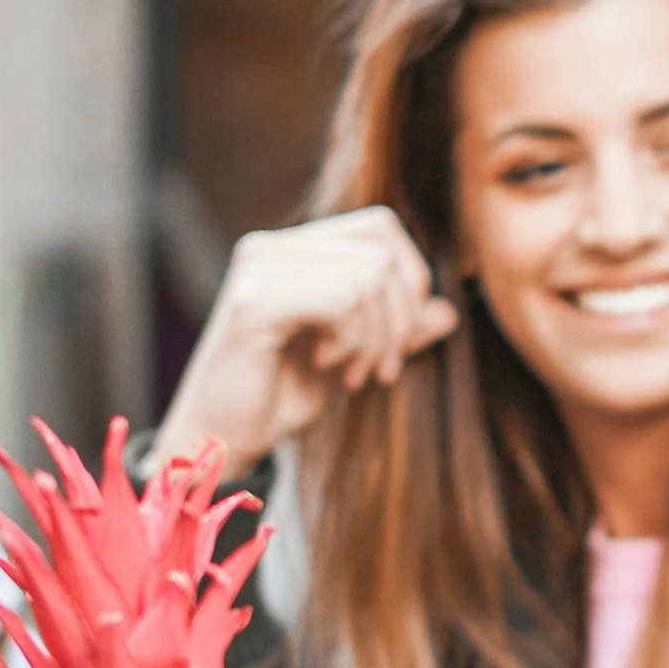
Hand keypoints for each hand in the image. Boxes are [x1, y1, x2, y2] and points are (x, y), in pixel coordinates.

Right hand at [149, 207, 461, 475]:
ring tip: (353, 374)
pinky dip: (352, 341)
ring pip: (367, 277)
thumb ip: (397, 331)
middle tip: (380, 369)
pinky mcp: (255, 303)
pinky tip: (328, 367)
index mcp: (295, 250)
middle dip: (400, 319)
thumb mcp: (353, 359)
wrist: (219, 438)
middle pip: (382, 252)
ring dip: (375, 338)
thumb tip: (449, 310)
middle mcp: (273, 247)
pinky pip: (340, 300)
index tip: (398, 344)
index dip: (410, 283)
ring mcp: (260, 269)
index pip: (381, 229)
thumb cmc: (280, 396)